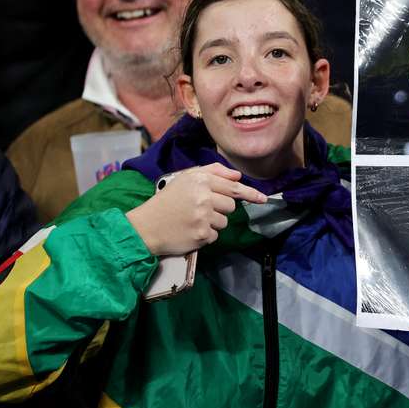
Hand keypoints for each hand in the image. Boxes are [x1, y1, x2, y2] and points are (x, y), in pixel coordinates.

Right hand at [126, 163, 267, 255]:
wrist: (145, 226)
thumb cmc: (166, 201)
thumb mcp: (185, 179)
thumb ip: (212, 172)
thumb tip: (238, 176)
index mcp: (201, 180)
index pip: (233, 187)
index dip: (250, 193)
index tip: (263, 198)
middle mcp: (204, 196)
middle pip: (231, 206)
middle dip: (220, 209)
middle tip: (200, 209)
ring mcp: (203, 216)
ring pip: (224, 222)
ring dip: (213, 223)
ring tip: (193, 220)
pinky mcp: (202, 234)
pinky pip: (215, 235)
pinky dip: (205, 235)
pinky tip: (190, 230)